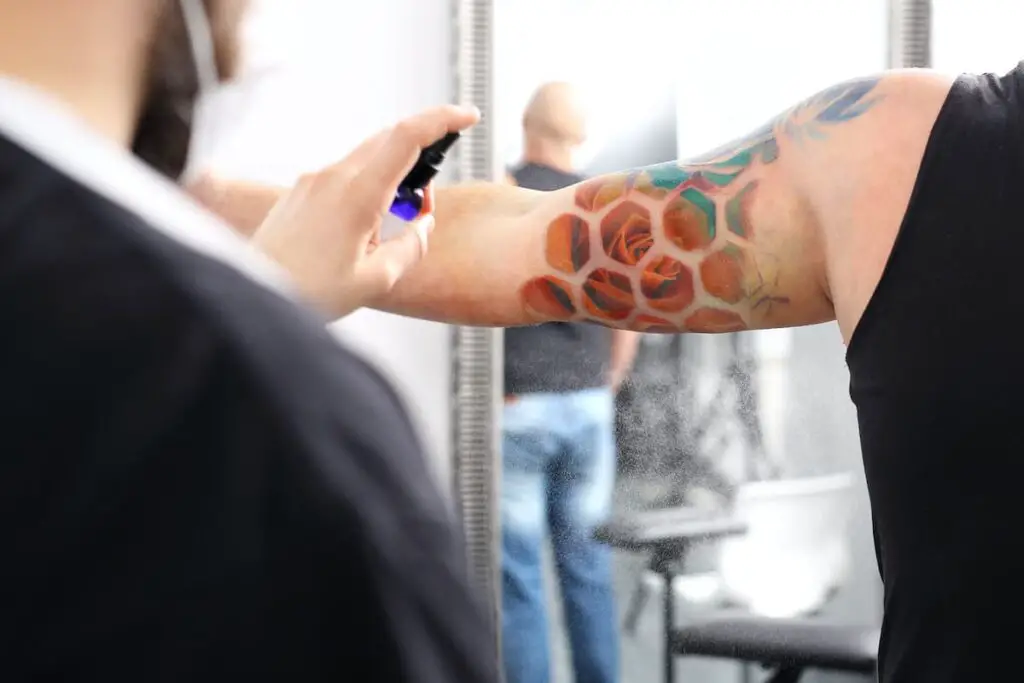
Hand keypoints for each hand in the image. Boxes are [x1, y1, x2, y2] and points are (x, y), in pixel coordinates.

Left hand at [251, 105, 479, 319]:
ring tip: (395, 221)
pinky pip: (345, 173)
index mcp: (357, 195)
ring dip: (393, 174)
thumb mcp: (376, 280)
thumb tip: (424, 227)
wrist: (254, 295)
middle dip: (421, 154)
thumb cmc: (306, 291)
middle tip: (427, 199)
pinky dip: (368, 184)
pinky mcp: (300, 191)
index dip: (442, 120)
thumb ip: (411, 248)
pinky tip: (367, 225)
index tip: (466, 116)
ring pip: (367, 156)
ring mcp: (312, 181)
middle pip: (388, 139)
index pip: (407, 137)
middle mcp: (332, 177)